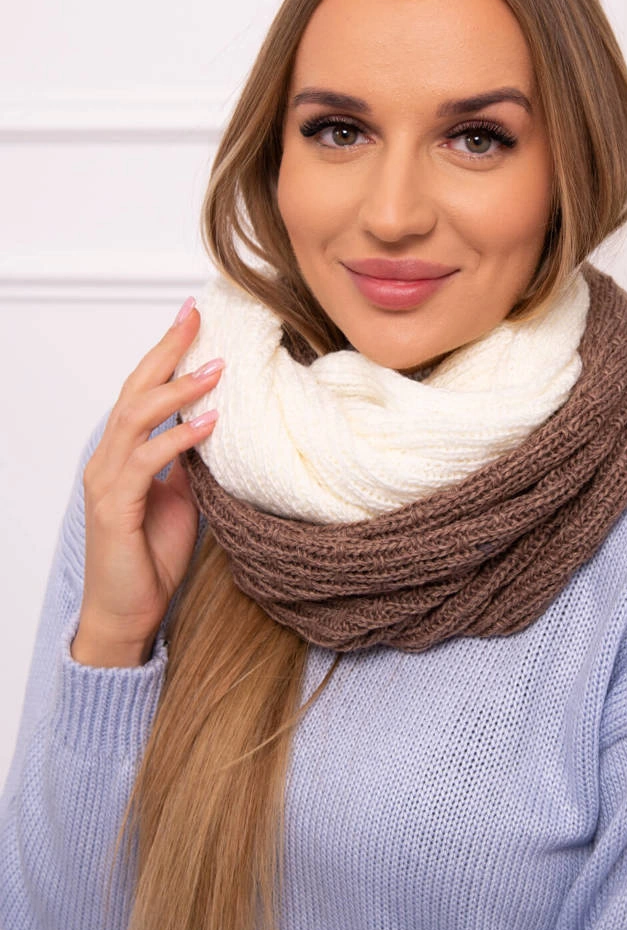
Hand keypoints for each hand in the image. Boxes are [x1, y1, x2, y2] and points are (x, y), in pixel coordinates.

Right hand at [72, 297, 222, 666]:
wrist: (128, 612)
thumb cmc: (151, 555)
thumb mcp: (182, 496)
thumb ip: (189, 460)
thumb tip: (216, 425)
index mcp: (123, 452)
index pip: (142, 389)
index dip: (166, 352)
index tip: (193, 317)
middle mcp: (108, 458)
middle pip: (134, 389)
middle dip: (167, 349)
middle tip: (196, 316)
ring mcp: (107, 480)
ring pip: (136, 416)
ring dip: (178, 389)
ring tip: (216, 368)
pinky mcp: (114, 506)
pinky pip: (146, 460)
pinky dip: (179, 437)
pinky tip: (210, 423)